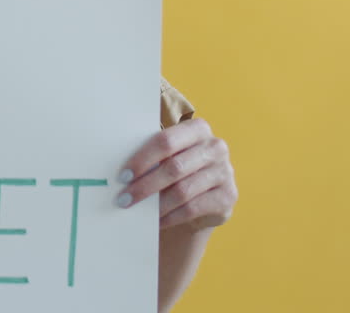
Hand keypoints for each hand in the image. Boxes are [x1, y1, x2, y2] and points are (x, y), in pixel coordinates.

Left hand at [117, 117, 236, 229]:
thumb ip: (152, 155)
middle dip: (144, 185)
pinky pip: (192, 209)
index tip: (123, 176)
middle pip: (173, 168)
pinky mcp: (228, 197)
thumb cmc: (179, 169)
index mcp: (198, 129)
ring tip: (136, 211)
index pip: (166, 141)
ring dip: (155, 204)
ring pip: (182, 191)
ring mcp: (225, 172)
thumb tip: (121, 172)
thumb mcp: (169, 156)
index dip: (142, 159)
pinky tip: (156, 221)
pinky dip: (170, 217)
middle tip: (123, 199)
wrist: (206, 195)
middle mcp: (216, 147)